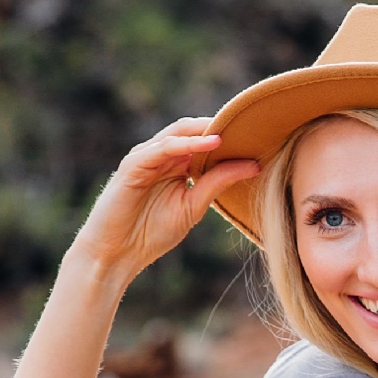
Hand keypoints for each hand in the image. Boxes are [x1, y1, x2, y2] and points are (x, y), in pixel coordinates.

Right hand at [73, 119, 259, 282]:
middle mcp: (161, 156)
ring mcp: (146, 157)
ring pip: (180, 133)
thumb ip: (218, 183)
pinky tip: (211, 143)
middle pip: (194, 130)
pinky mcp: (133, 164)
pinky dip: (186, 144)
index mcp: (176, 164)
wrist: (116, 254)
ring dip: (208, 130)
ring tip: (237, 129)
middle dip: (222, 126)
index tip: (261, 134)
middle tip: (254, 123)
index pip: (205, 140)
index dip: (231, 135)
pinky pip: (162, 148)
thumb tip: (255, 165)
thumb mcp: (193, 206)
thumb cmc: (150, 233)